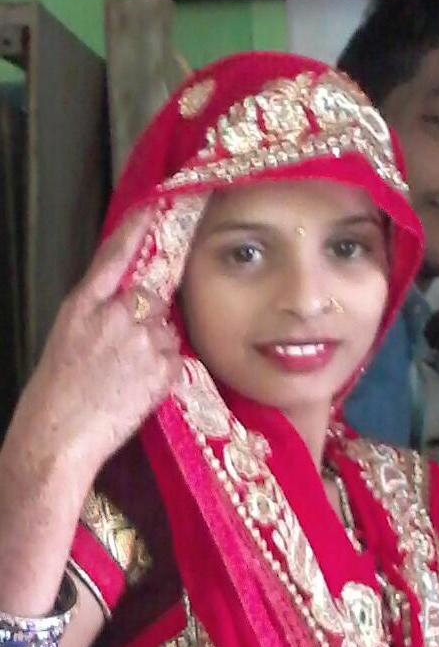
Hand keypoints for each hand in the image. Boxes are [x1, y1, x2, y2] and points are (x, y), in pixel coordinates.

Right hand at [8, 209, 183, 476]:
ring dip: (156, 343)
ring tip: (127, 373)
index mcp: (84, 305)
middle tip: (129, 343)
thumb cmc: (56, 391)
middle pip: (154, 293)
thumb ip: (99, 309)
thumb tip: (133, 297)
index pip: (115, 256)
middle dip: (150, 313)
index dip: (137, 230)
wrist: (57, 439)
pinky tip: (138, 386)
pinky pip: (175, 357)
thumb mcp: (67, 336)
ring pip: (167, 328)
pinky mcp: (162, 369)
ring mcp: (143, 341)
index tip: (155, 208)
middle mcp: (117, 316)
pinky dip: (163, 368)